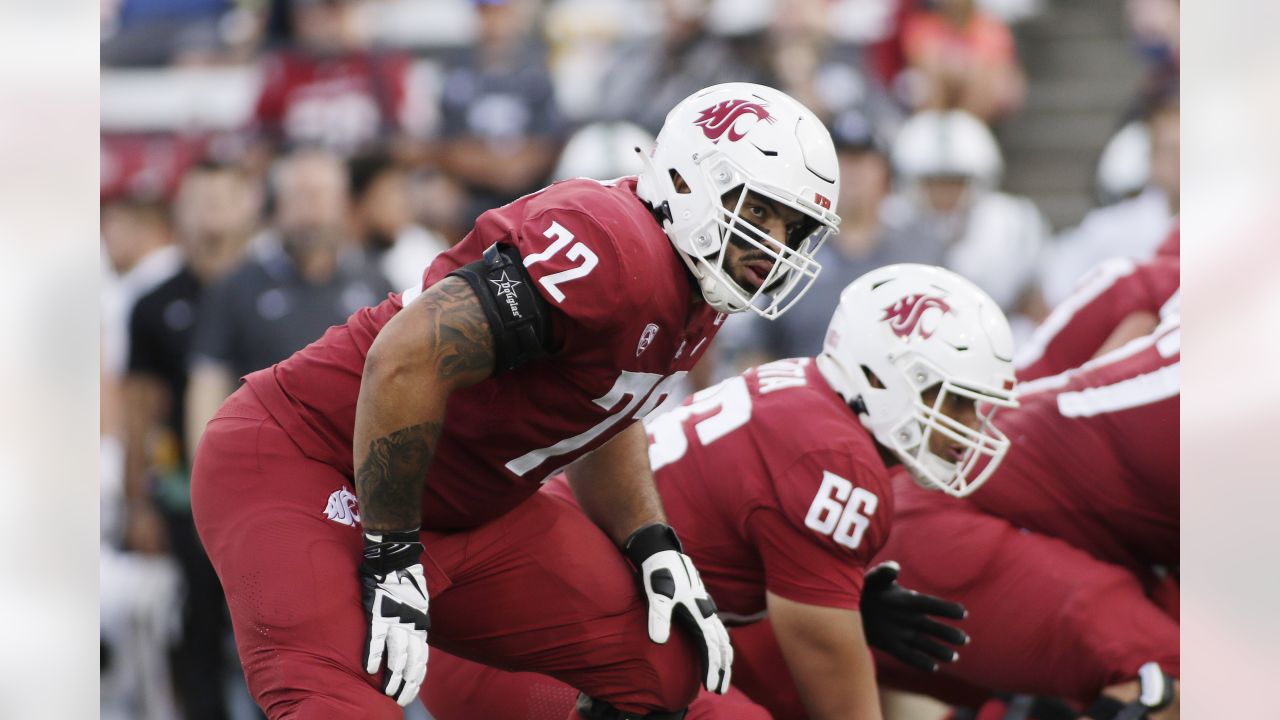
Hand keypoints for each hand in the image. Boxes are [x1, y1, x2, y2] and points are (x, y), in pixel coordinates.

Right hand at [359, 530, 429, 705]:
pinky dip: (374, 655)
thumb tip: (410, 637)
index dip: (417, 677)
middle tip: (400, 700)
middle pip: (412, 661)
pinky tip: (371, 670)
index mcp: (421, 625)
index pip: (421, 658)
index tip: (412, 692)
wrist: (396, 559)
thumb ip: (414, 621)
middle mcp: (412, 625)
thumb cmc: (405, 580)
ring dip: (393, 676)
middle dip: (406, 683)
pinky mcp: (380, 613)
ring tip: (388, 692)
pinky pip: (377, 638)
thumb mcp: (418, 604)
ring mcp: (396, 620)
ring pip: (398, 654)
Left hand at [624, 523, 733, 693]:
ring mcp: (704, 606)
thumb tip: (659, 641)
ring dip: (724, 658)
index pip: (711, 647)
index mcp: (699, 612)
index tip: (712, 686)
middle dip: (723, 669)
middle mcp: (706, 610)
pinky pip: (715, 628)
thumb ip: (659, 617)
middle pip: (722, 645)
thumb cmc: (658, 573)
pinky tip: (716, 649)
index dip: (713, 668)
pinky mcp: (699, 603)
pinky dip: (719, 644)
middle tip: (720, 690)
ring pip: (722, 637)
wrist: (661, 552)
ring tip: (722, 675)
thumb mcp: (657, 595)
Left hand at [861, 561, 967, 672]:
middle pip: (931, 626)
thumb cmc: (864, 588)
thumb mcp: (873, 578)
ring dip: (939, 650)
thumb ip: (884, 573)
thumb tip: (895, 567)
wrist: (845, 605)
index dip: (946, 608)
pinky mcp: (889, 644)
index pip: (930, 604)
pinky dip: (920, 661)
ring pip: (923, 643)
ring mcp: (900, 632)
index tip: (963, 613)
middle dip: (948, 633)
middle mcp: (907, 617)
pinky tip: (934, 668)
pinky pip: (907, 655)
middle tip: (965, 640)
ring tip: (954, 658)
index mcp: (907, 599)